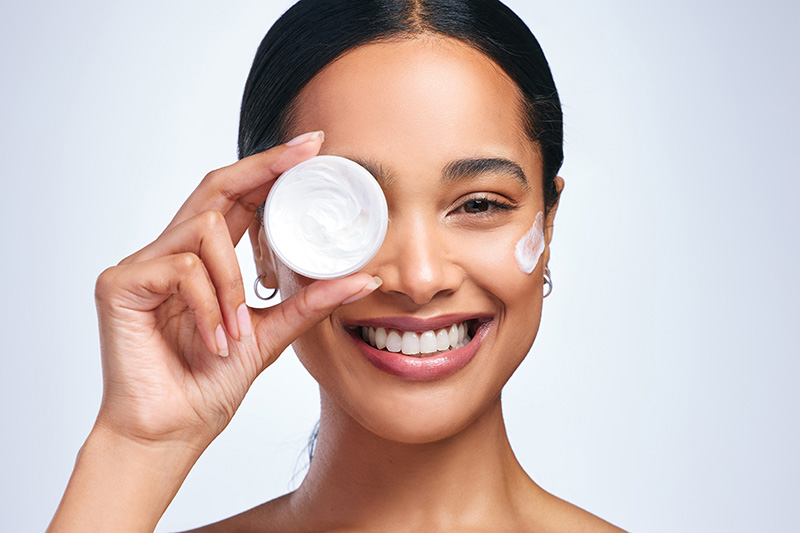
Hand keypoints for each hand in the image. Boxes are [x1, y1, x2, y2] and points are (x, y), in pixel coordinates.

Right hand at [92, 131, 379, 450]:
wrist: (171, 432)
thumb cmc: (209, 384)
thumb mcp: (272, 334)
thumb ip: (310, 302)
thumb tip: (364, 277)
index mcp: (204, 260)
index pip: (237, 199)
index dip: (271, 168)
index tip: (313, 147)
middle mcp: (170, 252)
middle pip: (215, 187)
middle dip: (264, 167)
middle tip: (306, 153)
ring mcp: (141, 264)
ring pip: (204, 231)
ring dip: (234, 282)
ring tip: (239, 331)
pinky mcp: (120, 284)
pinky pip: (183, 269)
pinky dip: (210, 305)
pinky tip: (216, 340)